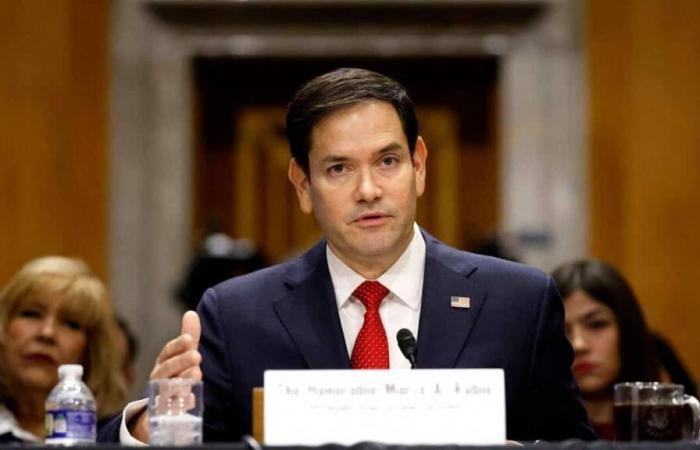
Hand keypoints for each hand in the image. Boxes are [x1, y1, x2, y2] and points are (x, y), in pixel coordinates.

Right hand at [129, 311, 201, 441]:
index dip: (178, 345)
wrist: (157, 409)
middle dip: (180, 362)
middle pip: (167, 369)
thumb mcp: (180, 356)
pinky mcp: (163, 413)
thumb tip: (191, 313)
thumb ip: (188, 337)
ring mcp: (159, 396)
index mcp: (163, 363)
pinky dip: (181, 404)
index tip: (189, 339)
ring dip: (182, 381)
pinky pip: (170, 410)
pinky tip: (192, 398)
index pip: (167, 352)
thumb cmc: (173, 376)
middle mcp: (159, 378)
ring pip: (168, 388)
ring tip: (196, 374)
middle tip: (197, 355)